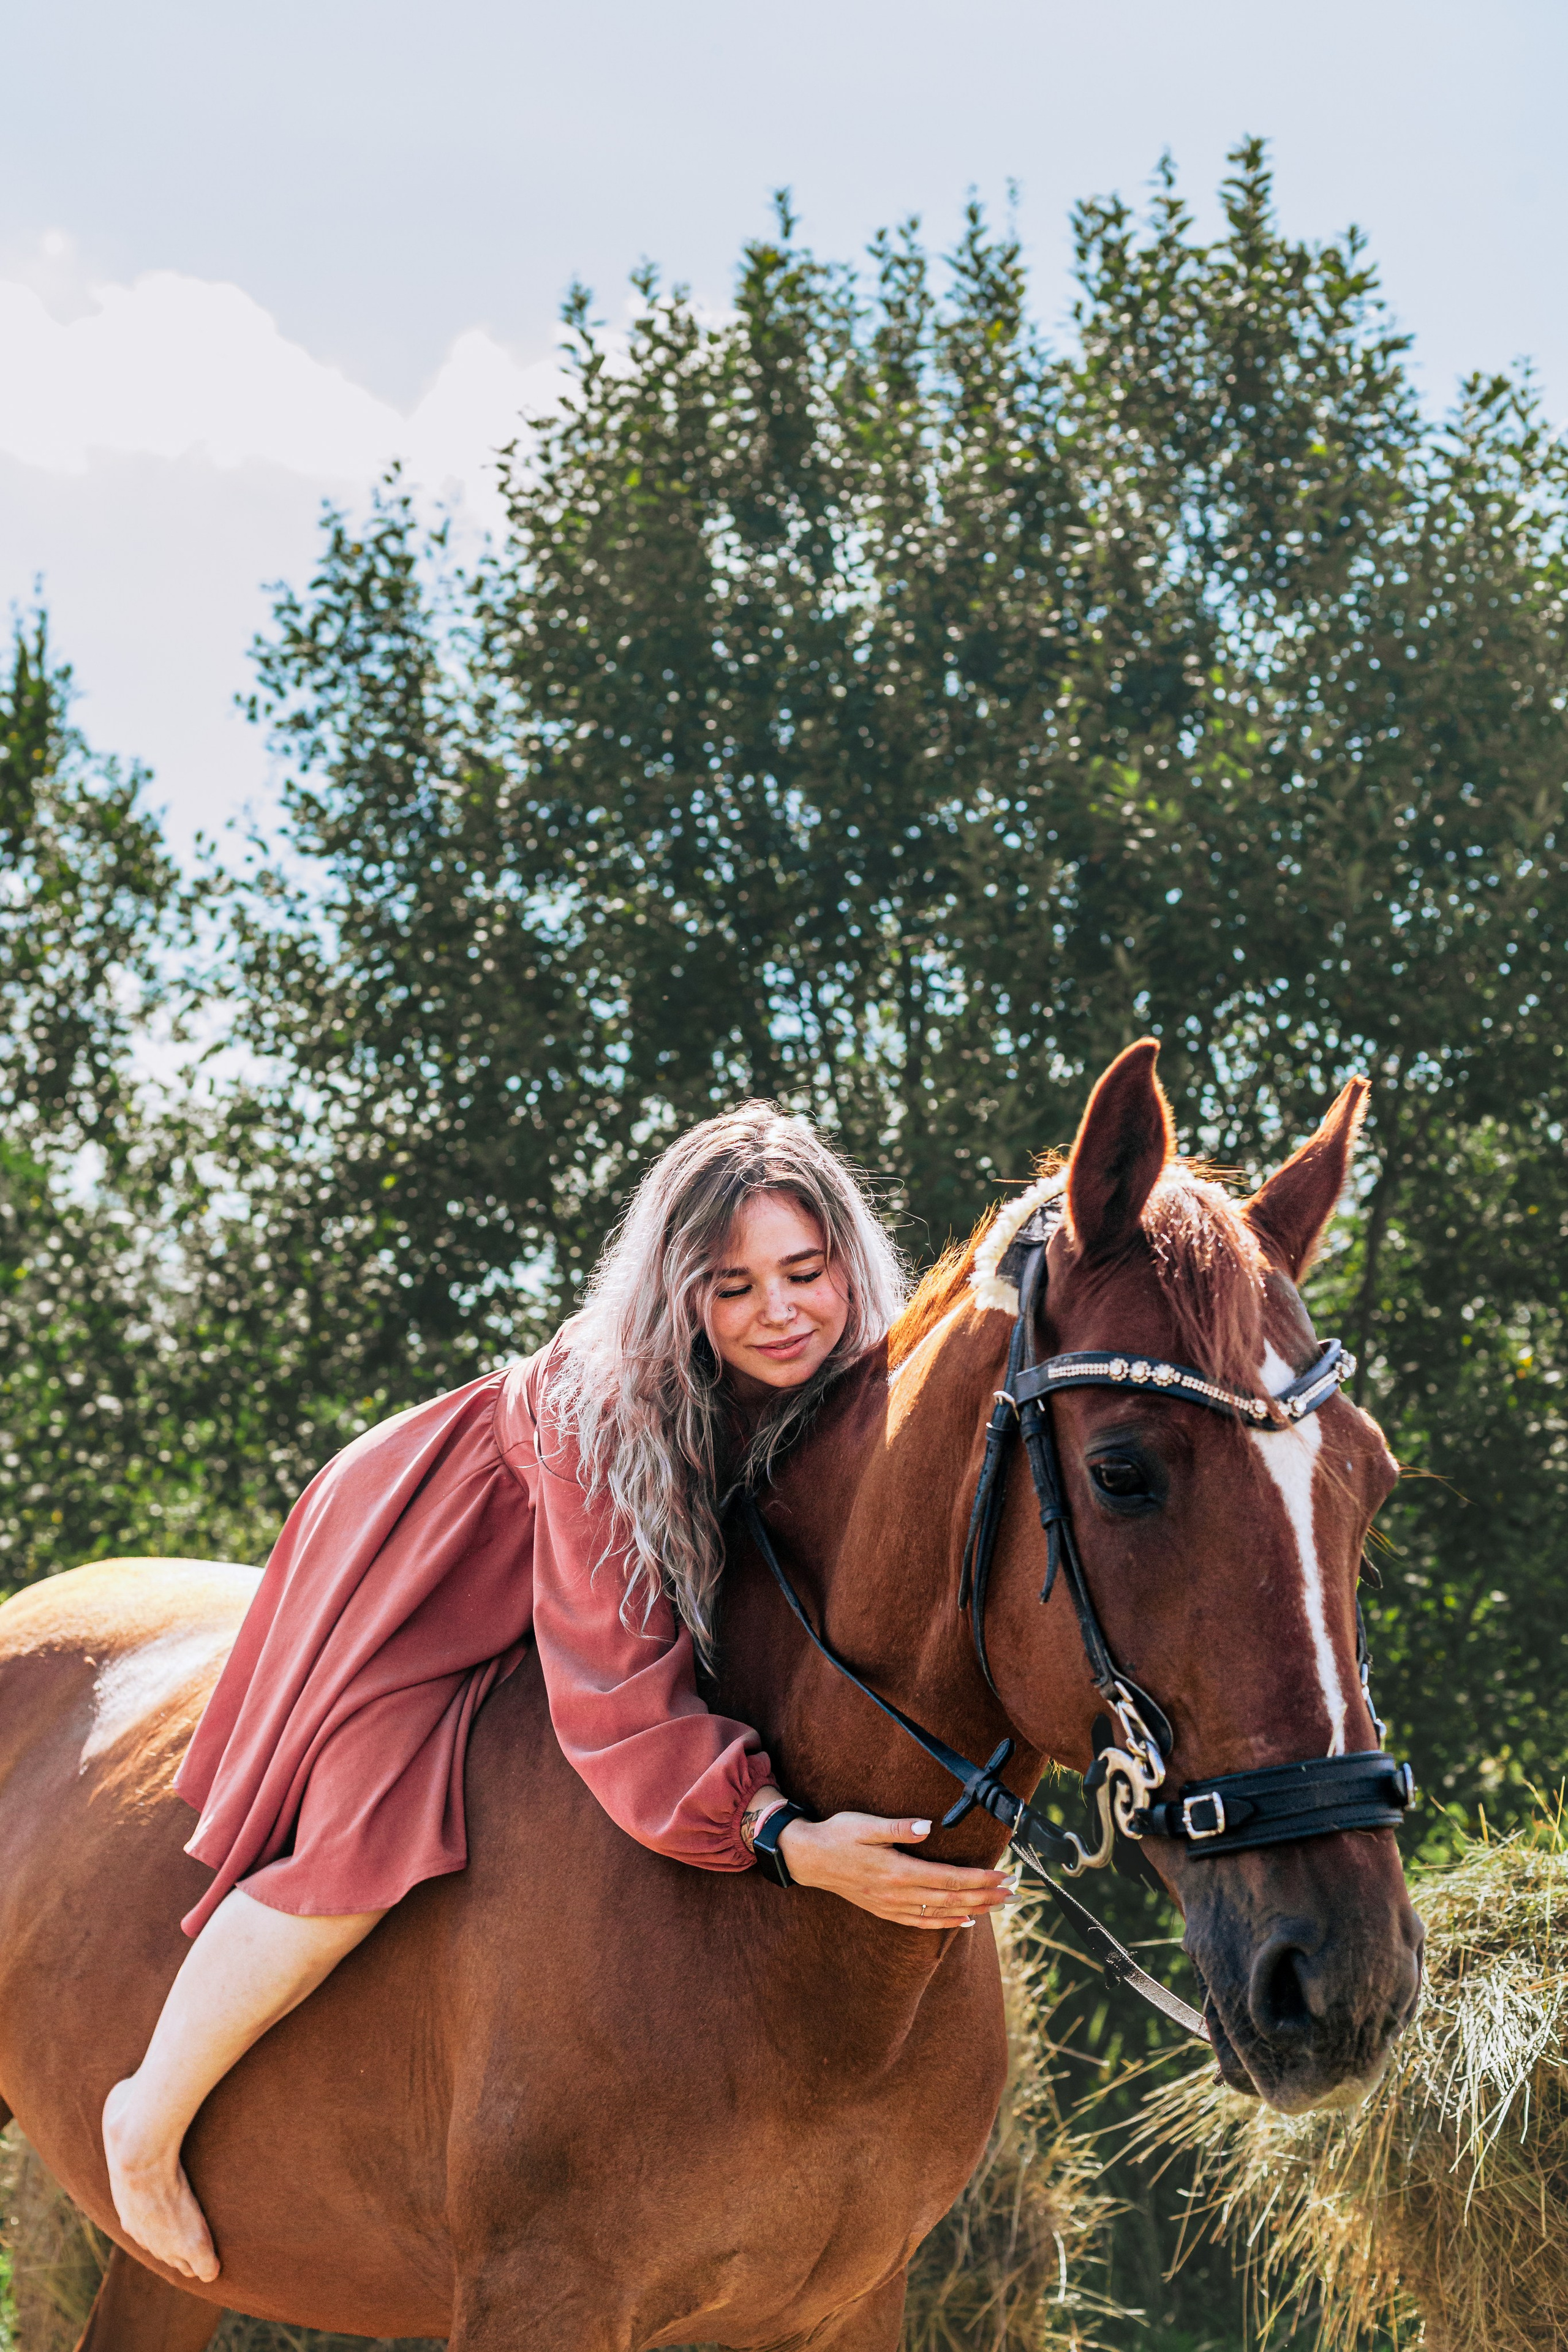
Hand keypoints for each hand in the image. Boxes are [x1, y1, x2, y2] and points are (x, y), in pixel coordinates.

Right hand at [775, 1811, 1016, 1927]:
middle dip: (985, 1896)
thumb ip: (899, 1828)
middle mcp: (898, 1894)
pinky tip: (964, 1923)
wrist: (809, 1858)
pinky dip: (946, 1925)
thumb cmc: (838, 1835)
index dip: (978, 1878)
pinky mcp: (885, 1910)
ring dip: (973, 1910)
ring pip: (940, 1913)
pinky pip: (922, 1923)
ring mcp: (891, 1906)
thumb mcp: (866, 1824)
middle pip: (951, 1899)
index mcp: (897, 1871)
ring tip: (998, 1906)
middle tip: (1013, 1893)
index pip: (948, 1878)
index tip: (1002, 1874)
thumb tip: (928, 1827)